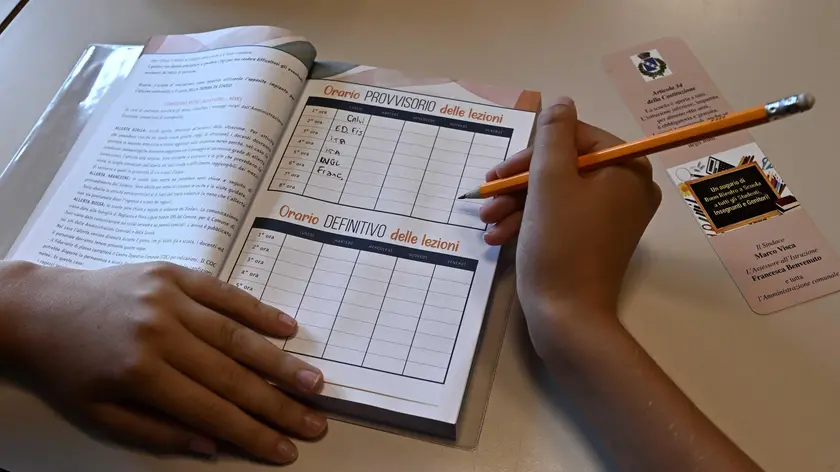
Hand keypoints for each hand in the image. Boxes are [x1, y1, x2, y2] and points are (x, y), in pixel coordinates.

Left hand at [1, 261, 325, 463]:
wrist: (38, 309)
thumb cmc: (68, 367)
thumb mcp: (101, 414)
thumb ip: (159, 431)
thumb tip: (212, 443)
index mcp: (140, 371)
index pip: (211, 410)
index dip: (252, 433)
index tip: (285, 448)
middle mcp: (160, 331)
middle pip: (233, 374)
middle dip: (278, 403)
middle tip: (314, 419)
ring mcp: (169, 298)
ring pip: (236, 334)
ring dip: (280, 361)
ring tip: (313, 381)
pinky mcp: (172, 274)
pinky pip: (224, 292)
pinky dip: (257, 310)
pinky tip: (286, 328)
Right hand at [480, 98, 660, 353]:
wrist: (567, 317)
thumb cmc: (559, 243)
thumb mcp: (548, 180)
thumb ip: (552, 134)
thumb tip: (561, 102)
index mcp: (626, 168)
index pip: (575, 137)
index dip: (532, 153)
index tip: (501, 173)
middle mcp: (627, 189)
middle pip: (564, 166)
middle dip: (519, 183)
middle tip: (488, 196)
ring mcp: (612, 217)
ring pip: (556, 193)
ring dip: (516, 204)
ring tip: (488, 222)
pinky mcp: (594, 240)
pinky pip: (561, 217)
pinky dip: (529, 223)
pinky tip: (498, 236)